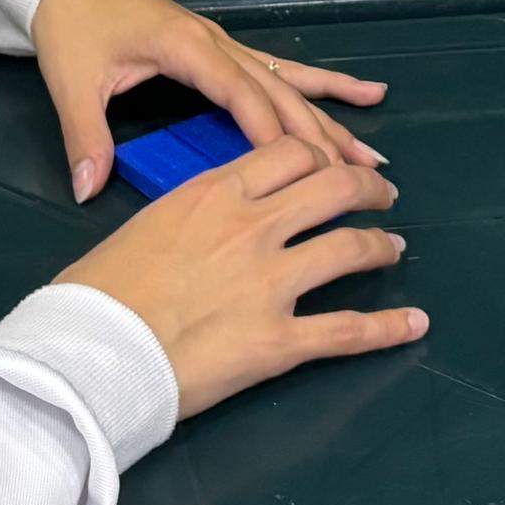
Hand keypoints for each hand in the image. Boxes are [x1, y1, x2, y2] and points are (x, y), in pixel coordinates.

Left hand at [28, 0, 386, 202]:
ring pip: (289, 83)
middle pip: (279, 93)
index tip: (303, 173)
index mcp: (187, 49)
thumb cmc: (71, 24)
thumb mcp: (73, 82)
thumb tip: (87, 189)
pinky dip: (321, 83)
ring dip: (332, 117)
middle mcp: (217, 44)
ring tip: (371, 150)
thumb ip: (85, 136)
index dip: (272, 135)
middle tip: (360, 177)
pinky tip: (362, 92)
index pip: (242, 95)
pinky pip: (279, 68)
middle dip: (320, 137)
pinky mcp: (222, 46)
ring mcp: (225, 43)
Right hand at [61, 142, 421, 417]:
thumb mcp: (142, 226)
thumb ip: (188, 214)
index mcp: (215, 193)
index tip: (329, 164)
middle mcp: (253, 227)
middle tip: (381, 194)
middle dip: (367, 187)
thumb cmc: (97, 292)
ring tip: (392, 248)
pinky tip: (414, 324)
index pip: (289, 153)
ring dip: (380, 245)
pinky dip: (388, 328)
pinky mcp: (281, 340)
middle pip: (334, 187)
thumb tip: (199, 221)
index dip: (320, 155)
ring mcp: (273, 282)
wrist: (90, 352)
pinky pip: (348, 330)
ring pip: (350, 247)